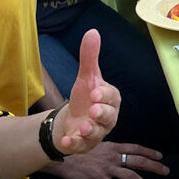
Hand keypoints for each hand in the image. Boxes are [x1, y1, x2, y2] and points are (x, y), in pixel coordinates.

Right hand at [50, 141, 169, 178]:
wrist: (59, 153)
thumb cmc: (74, 149)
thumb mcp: (93, 144)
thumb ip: (105, 148)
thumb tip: (113, 151)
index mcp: (112, 146)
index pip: (135, 148)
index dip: (148, 152)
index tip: (160, 156)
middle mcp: (112, 156)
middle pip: (138, 161)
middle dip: (154, 166)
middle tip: (166, 171)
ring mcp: (106, 167)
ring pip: (131, 176)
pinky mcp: (98, 178)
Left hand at [55, 29, 120, 155]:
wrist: (72, 120)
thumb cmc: (84, 98)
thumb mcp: (85, 77)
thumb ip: (89, 57)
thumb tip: (92, 31)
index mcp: (110, 100)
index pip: (112, 97)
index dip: (104, 95)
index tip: (94, 92)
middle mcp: (107, 118)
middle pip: (109, 118)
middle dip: (101, 115)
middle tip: (93, 111)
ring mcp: (96, 133)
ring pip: (97, 133)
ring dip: (90, 130)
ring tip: (81, 127)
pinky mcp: (84, 145)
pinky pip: (81, 146)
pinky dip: (74, 144)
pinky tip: (66, 140)